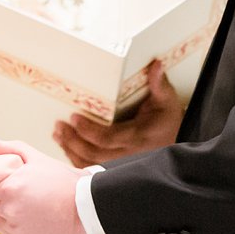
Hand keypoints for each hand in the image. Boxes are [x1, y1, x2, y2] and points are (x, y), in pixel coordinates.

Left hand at [0, 139, 84, 233]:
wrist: (85, 206)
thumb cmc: (61, 179)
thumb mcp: (38, 158)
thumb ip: (12, 149)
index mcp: (9, 187)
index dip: (8, 187)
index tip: (23, 187)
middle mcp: (9, 209)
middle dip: (9, 202)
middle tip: (32, 199)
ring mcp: (16, 228)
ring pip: (5, 221)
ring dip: (15, 217)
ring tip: (36, 210)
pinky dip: (22, 230)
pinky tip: (39, 221)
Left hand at [53, 59, 181, 166]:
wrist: (176, 140)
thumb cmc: (168, 119)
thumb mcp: (167, 99)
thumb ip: (159, 84)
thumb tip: (156, 65)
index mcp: (138, 136)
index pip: (108, 138)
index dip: (89, 131)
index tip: (74, 117)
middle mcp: (129, 153)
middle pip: (95, 154)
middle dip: (73, 141)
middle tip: (59, 126)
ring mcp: (123, 163)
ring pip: (92, 164)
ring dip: (71, 151)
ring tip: (58, 135)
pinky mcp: (117, 166)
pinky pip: (93, 168)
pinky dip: (77, 160)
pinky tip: (67, 148)